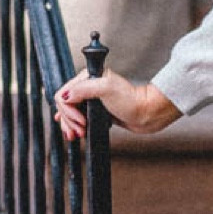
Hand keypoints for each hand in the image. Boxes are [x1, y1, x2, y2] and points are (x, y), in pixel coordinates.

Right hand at [53, 68, 180, 142]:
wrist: (148, 113)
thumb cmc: (133, 100)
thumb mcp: (106, 89)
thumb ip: (83, 89)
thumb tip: (65, 96)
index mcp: (87, 78)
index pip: (64, 94)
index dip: (69, 111)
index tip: (81, 121)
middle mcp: (87, 88)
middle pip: (65, 105)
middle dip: (69, 121)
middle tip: (79, 132)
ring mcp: (92, 100)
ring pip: (71, 113)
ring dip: (70, 125)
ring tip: (77, 135)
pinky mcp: (97, 111)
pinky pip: (79, 119)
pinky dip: (76, 126)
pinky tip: (77, 132)